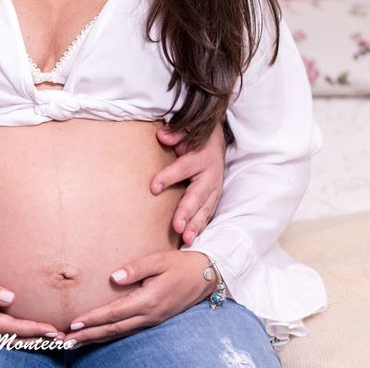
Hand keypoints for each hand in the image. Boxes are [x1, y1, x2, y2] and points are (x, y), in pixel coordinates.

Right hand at [0, 270, 63, 338]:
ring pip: (7, 339)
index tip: (54, 330)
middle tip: (62, 339)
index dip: (34, 329)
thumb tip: (12, 298)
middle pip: (13, 338)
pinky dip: (14, 336)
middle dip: (38, 339)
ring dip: (29, 339)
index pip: (12, 327)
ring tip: (49, 338)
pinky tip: (23, 334)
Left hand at [65, 250, 215, 344]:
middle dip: (89, 335)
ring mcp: (152, 320)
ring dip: (97, 337)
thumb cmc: (180, 265)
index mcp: (148, 300)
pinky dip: (110, 334)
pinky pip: (128, 330)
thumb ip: (135, 269)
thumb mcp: (159, 260)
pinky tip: (99, 334)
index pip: (115, 313)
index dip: (94, 319)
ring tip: (77, 341)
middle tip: (67, 340)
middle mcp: (149, 315)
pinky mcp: (153, 319)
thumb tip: (113, 277)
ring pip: (120, 332)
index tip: (75, 323)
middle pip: (114, 329)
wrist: (204, 276)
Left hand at [151, 124, 225, 245]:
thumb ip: (175, 134)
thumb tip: (162, 136)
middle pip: (197, 195)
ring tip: (185, 238)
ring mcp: (215, 189)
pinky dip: (200, 227)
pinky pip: (207, 214)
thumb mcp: (186, 131)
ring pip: (205, 209)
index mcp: (201, 157)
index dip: (168, 177)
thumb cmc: (195, 139)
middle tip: (176, 226)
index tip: (153, 187)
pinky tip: (190, 239)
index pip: (183, 168)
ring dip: (195, 225)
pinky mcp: (214, 199)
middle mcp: (211, 176)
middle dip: (187, 212)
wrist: (216, 143)